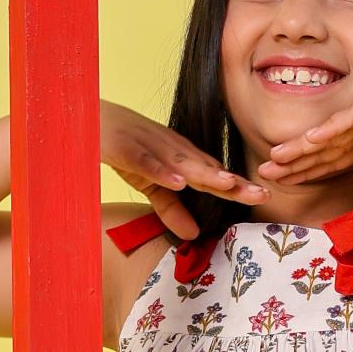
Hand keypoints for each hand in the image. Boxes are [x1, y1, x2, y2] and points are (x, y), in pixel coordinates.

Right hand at [101, 99, 261, 241]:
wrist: (87, 116)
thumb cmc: (123, 147)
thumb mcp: (148, 185)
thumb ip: (171, 208)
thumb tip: (194, 235)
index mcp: (180, 158)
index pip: (213, 175)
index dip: (238, 187)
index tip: (265, 197)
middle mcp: (171, 149)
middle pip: (206, 168)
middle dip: (233, 182)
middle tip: (262, 194)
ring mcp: (149, 146)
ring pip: (181, 162)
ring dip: (205, 173)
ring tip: (229, 185)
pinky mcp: (125, 147)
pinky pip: (145, 160)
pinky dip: (161, 171)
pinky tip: (178, 181)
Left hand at [257, 42, 352, 196]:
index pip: (333, 160)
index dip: (308, 172)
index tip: (285, 184)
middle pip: (321, 151)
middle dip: (292, 165)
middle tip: (262, 176)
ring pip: (327, 137)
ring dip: (299, 150)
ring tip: (273, 161)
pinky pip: (348, 121)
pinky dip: (328, 132)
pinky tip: (307, 142)